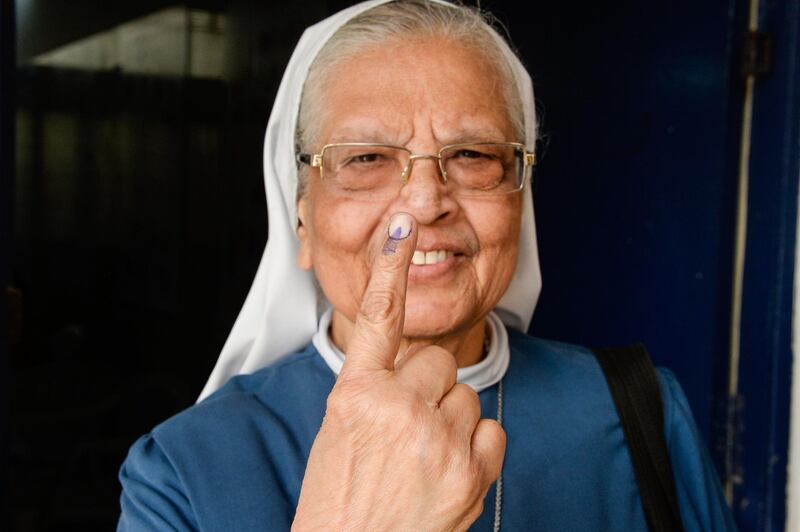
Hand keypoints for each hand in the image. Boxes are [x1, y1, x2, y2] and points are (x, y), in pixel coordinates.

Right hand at [292, 212, 505, 531]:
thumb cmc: (339, 507)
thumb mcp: (338, 436)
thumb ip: (372, 392)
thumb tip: (407, 371)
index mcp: (355, 395)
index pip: (376, 317)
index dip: (389, 266)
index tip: (402, 223)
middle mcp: (398, 408)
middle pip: (435, 360)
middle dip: (426, 385)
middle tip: (405, 427)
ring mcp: (439, 437)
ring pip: (464, 393)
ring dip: (449, 418)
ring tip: (422, 457)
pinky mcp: (473, 468)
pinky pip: (490, 427)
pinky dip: (475, 445)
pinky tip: (448, 469)